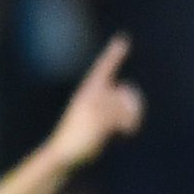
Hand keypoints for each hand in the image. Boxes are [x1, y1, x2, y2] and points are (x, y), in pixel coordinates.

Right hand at [46, 37, 145, 169]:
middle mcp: (90, 94)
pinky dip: (129, 126)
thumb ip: (106, 110)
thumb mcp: (89, 119)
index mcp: (87, 91)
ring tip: (126, 129)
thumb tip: (130, 107)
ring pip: (124, 106)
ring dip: (130, 119)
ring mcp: (95, 106)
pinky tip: (126, 132)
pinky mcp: (100, 118)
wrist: (62, 153)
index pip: (103, 69)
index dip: (114, 55)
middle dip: (131, 107)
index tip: (123, 40)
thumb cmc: (76, 139)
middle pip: (123, 93)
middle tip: (131, 121)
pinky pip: (124, 118)